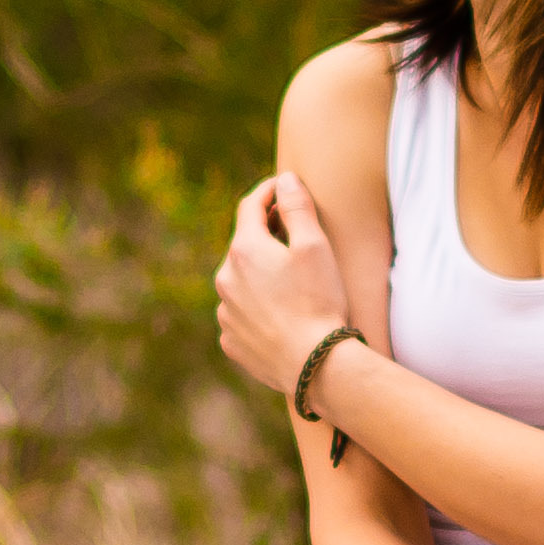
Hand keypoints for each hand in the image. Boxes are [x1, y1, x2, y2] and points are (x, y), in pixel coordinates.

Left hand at [212, 171, 353, 397]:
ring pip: (241, 282)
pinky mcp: (231, 341)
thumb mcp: (314, 246)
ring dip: (259, 275)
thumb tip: (284, 180)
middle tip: (292, 234)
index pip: (250, 206)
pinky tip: (279, 315)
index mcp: (244, 250)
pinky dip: (256, 309)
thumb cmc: (318, 301)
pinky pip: (241, 315)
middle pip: (244, 245)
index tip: (282, 187)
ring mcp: (225, 312)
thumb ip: (297, 207)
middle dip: (265, 236)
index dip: (268, 192)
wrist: (314, 365)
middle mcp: (225, 279)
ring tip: (289, 283)